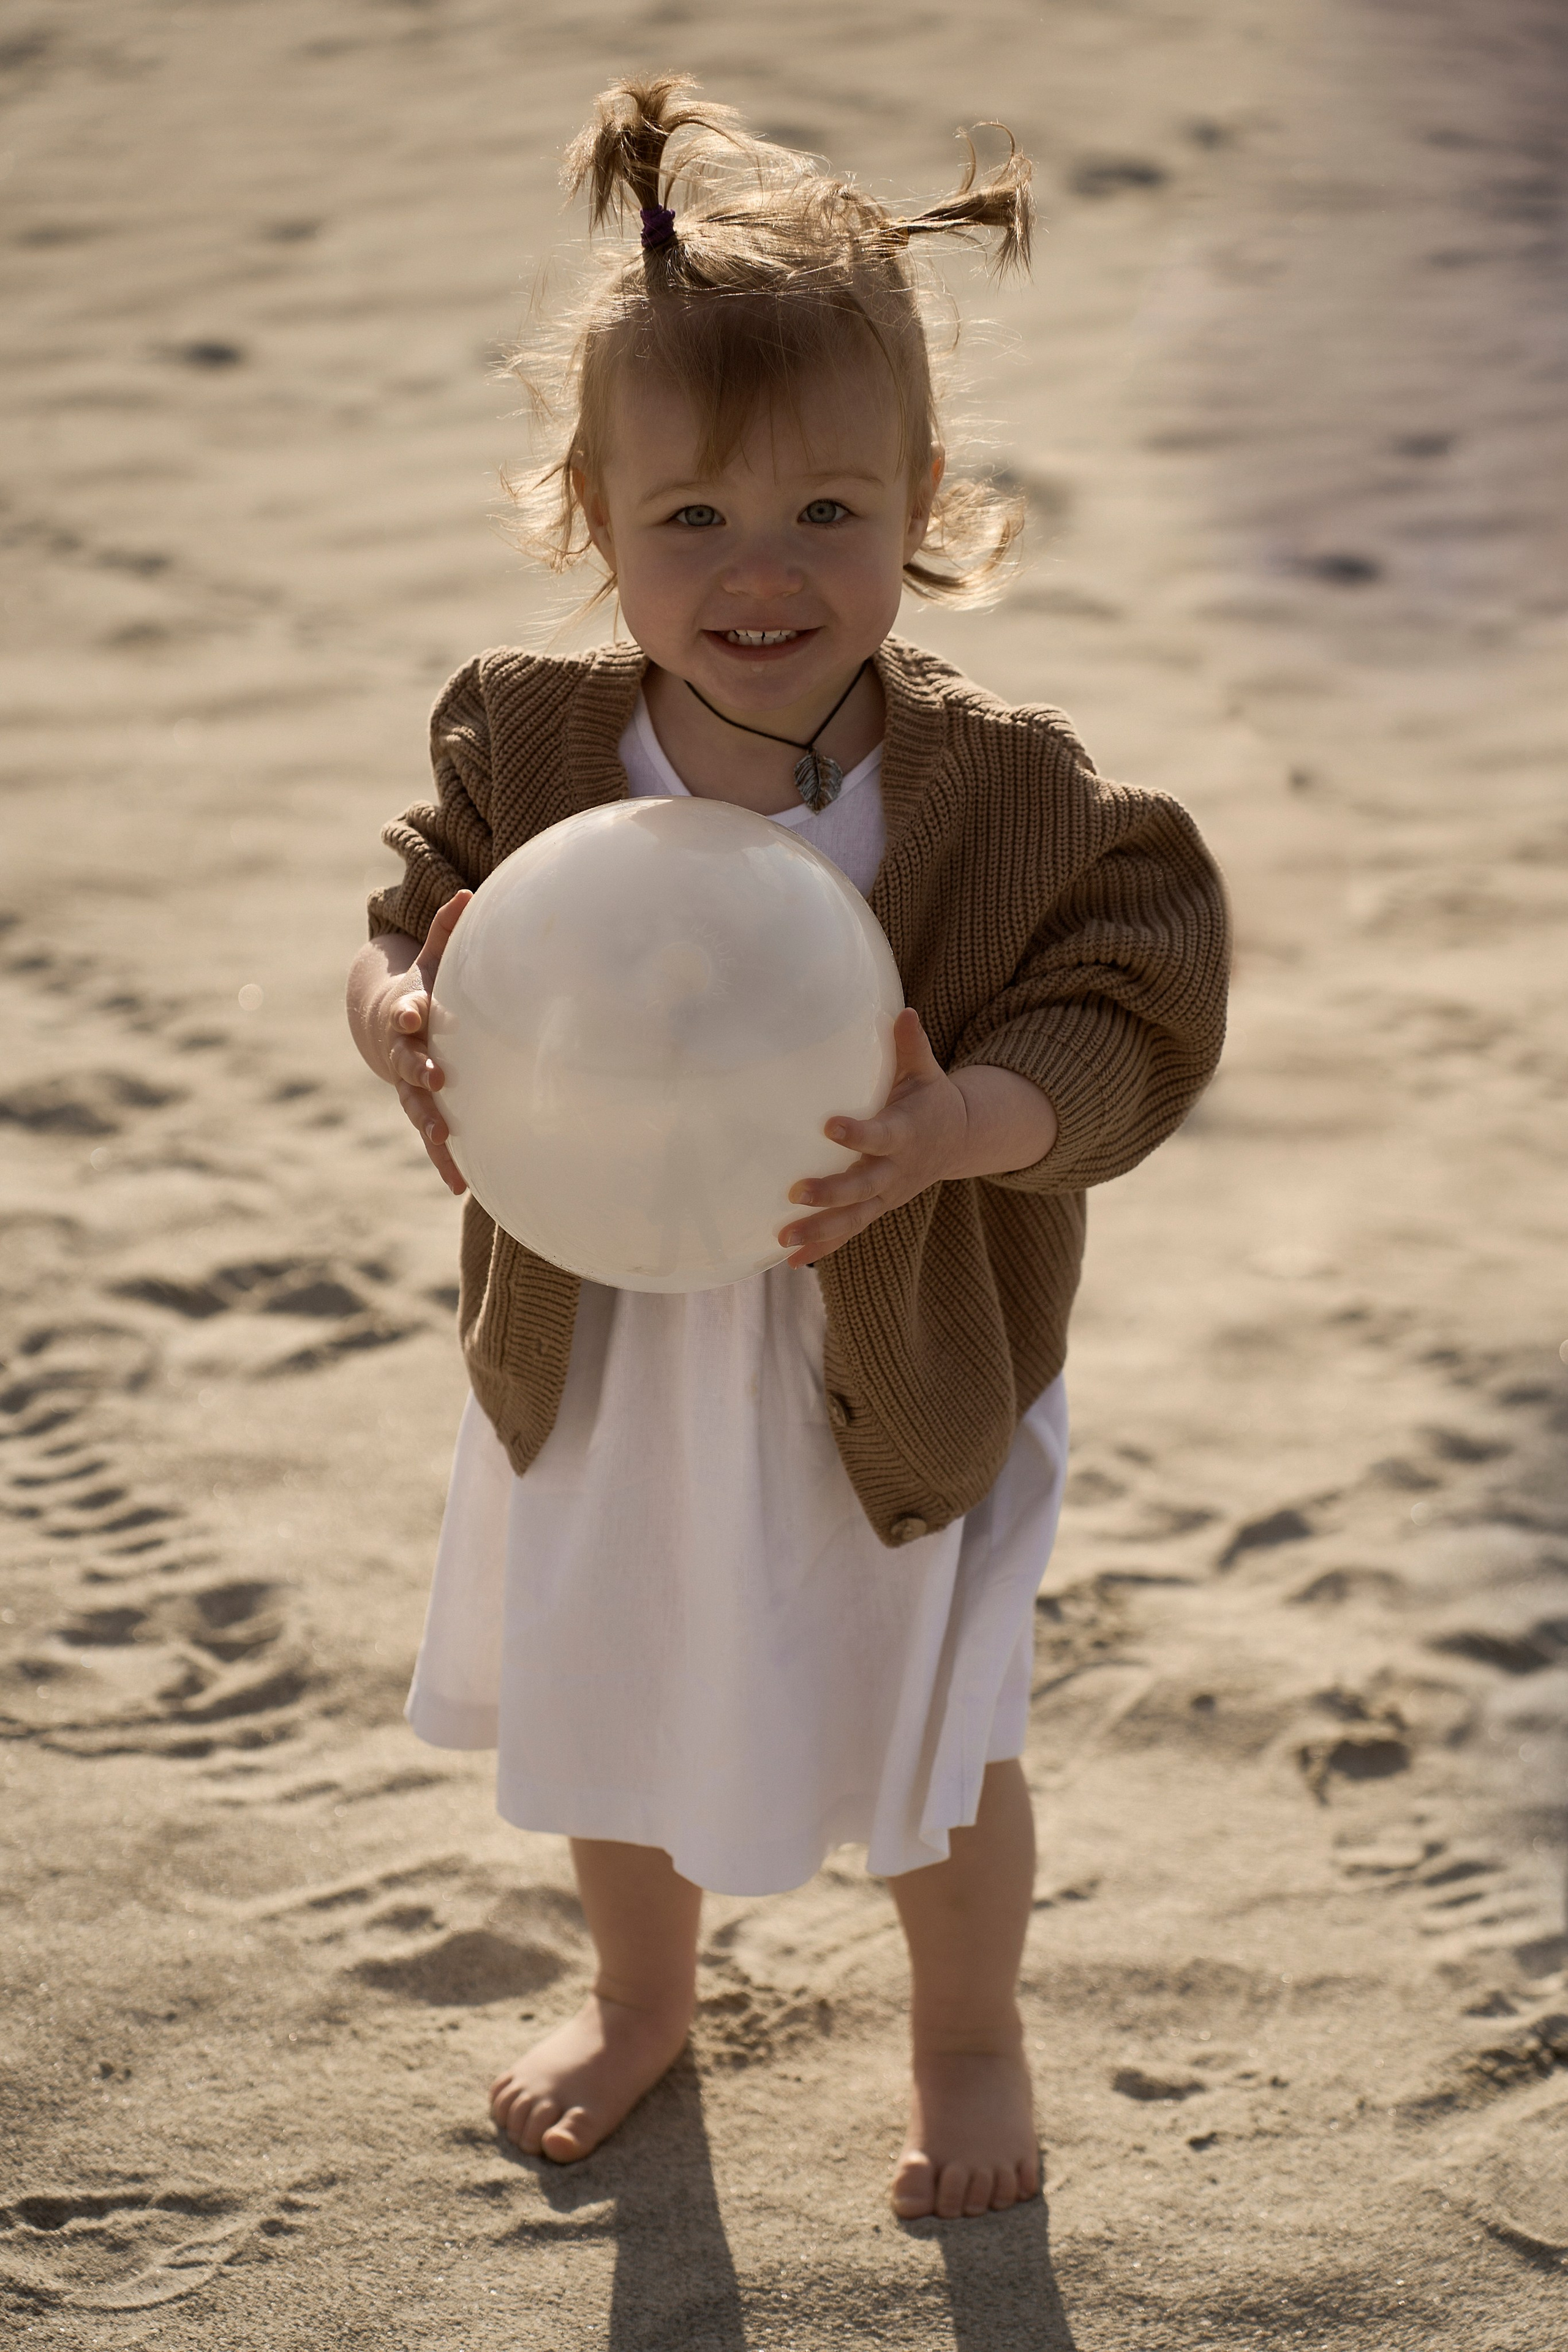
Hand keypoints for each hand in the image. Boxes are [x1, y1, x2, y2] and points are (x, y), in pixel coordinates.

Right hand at [379, 892, 470, 1193]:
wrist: (390, 1024)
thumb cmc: (424, 990)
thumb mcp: (431, 958)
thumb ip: (447, 931)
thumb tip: (468, 893)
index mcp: (408, 1015)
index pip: (405, 1012)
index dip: (408, 1012)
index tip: (413, 1014)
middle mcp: (405, 1055)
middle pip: (408, 1064)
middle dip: (419, 1071)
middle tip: (435, 1078)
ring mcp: (411, 1087)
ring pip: (418, 1108)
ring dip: (430, 1125)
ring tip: (445, 1144)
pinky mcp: (424, 1110)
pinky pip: (433, 1137)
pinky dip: (446, 1161)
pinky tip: (462, 1187)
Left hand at [779, 1008, 967, 1268]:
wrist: (958, 1139)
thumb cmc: (930, 1098)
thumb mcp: (926, 1071)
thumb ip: (910, 1046)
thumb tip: (903, 1012)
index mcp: (905, 1133)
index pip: (881, 1136)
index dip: (858, 1134)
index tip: (829, 1126)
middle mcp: (896, 1171)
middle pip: (864, 1187)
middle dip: (832, 1194)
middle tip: (796, 1192)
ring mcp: (886, 1195)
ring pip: (854, 1219)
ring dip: (820, 1231)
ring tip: (784, 1240)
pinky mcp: (877, 1208)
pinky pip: (849, 1232)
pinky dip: (823, 1248)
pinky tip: (790, 1260)